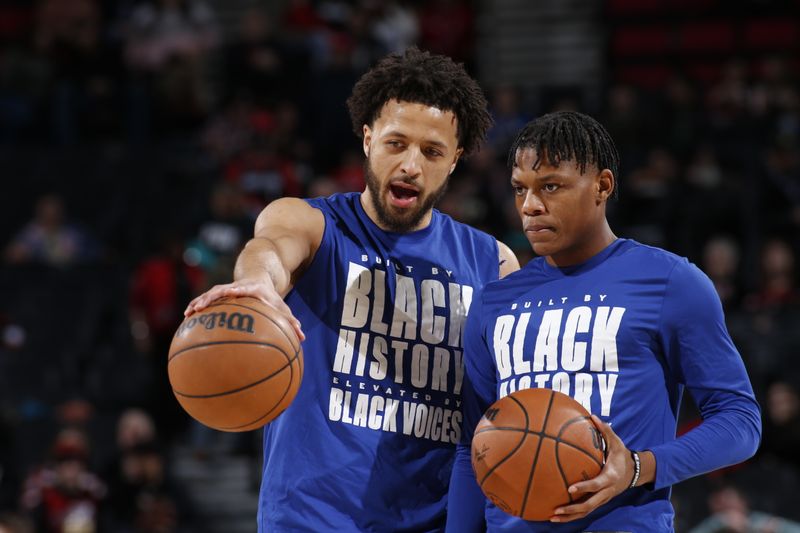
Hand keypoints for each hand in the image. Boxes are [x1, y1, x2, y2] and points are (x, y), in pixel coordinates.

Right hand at [184, 278, 304, 340]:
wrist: (258, 276)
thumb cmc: (271, 296)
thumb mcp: (282, 306)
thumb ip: (290, 321)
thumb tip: (302, 337)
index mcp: (250, 289)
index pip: (241, 288)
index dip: (235, 290)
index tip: (228, 293)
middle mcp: (235, 287)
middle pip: (219, 290)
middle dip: (209, 297)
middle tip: (199, 307)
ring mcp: (225, 290)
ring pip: (209, 294)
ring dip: (198, 302)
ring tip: (188, 313)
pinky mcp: (219, 294)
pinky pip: (206, 300)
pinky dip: (197, 306)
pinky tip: (187, 318)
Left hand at [550, 415, 632, 522]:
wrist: (635, 472)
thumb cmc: (622, 455)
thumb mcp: (617, 442)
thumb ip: (605, 430)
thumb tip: (593, 416)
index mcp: (610, 477)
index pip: (596, 485)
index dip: (584, 487)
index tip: (570, 489)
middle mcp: (607, 491)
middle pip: (589, 505)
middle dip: (572, 509)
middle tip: (556, 510)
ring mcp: (604, 499)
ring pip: (587, 511)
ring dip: (570, 516)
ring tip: (553, 518)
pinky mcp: (600, 501)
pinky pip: (586, 511)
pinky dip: (573, 515)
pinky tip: (558, 516)